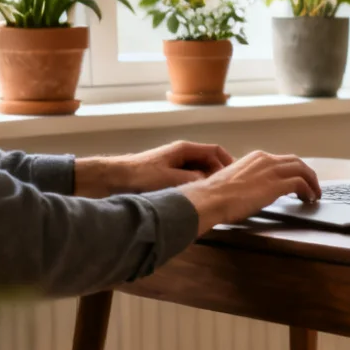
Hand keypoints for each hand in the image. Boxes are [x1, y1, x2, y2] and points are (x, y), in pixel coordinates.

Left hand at [75, 141, 234, 196]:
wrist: (111, 178)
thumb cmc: (139, 175)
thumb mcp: (170, 179)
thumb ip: (193, 180)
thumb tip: (211, 184)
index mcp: (185, 149)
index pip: (216, 151)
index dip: (229, 163)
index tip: (237, 178)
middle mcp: (182, 155)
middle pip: (209, 162)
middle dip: (220, 176)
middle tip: (228, 192)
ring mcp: (175, 165)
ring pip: (199, 173)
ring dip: (207, 184)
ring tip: (214, 198)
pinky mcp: (168, 176)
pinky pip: (189, 181)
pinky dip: (196, 188)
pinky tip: (196, 200)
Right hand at [179, 151, 321, 234]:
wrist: (211, 198)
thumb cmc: (216, 194)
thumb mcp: (235, 180)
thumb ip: (247, 180)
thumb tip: (252, 190)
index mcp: (256, 157)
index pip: (282, 160)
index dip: (293, 170)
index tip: (298, 180)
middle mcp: (266, 160)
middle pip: (296, 162)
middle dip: (307, 174)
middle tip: (312, 186)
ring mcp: (272, 171)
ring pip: (303, 170)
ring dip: (312, 183)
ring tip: (315, 195)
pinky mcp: (276, 185)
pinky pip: (301, 184)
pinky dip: (308, 191)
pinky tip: (309, 199)